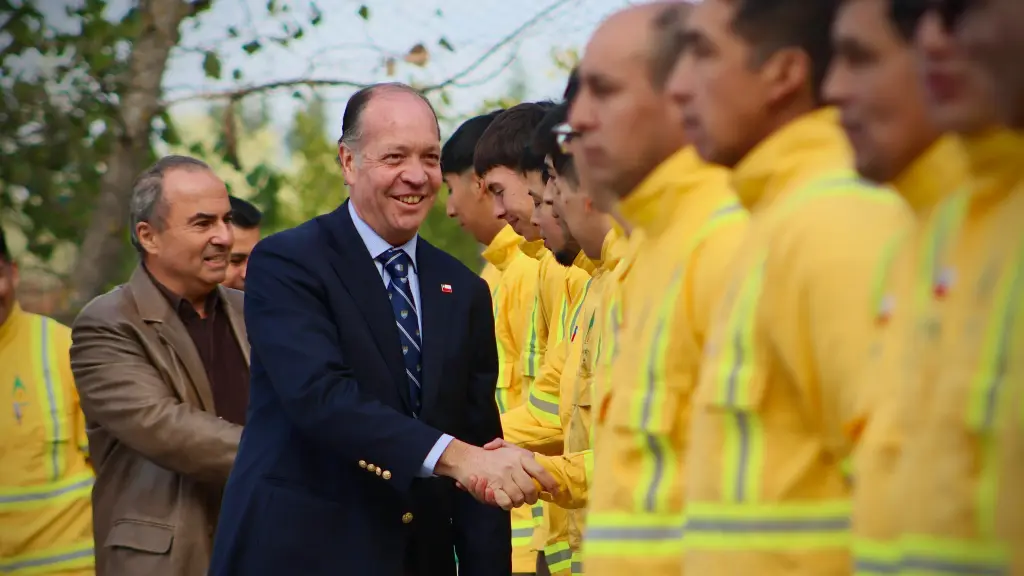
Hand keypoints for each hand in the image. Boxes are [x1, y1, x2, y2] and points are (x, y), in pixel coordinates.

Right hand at [439, 439, 556, 509]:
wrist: (466, 458)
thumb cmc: (488, 455)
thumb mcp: (507, 447)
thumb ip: (521, 453)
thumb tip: (536, 460)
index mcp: (520, 456)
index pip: (541, 472)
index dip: (551, 484)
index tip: (555, 492)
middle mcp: (513, 466)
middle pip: (531, 490)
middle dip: (532, 498)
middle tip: (528, 499)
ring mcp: (503, 478)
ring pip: (520, 498)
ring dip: (518, 502)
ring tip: (513, 498)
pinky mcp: (493, 488)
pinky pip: (507, 503)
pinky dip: (507, 505)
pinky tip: (503, 500)